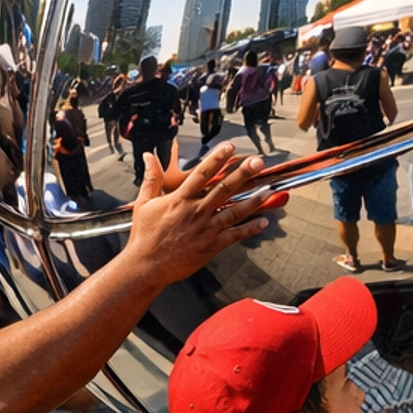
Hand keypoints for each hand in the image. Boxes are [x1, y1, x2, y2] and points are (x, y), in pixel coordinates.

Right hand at [122, 146, 286, 288]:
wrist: (146, 266)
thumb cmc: (144, 237)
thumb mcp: (144, 203)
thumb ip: (151, 178)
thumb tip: (149, 157)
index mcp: (180, 199)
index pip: (202, 173)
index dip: (217, 158)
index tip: (229, 147)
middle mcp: (196, 212)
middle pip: (224, 188)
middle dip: (243, 173)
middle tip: (257, 162)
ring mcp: (206, 229)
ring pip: (234, 210)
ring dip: (253, 200)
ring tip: (267, 190)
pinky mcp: (211, 246)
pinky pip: (235, 235)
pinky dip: (250, 229)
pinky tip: (263, 222)